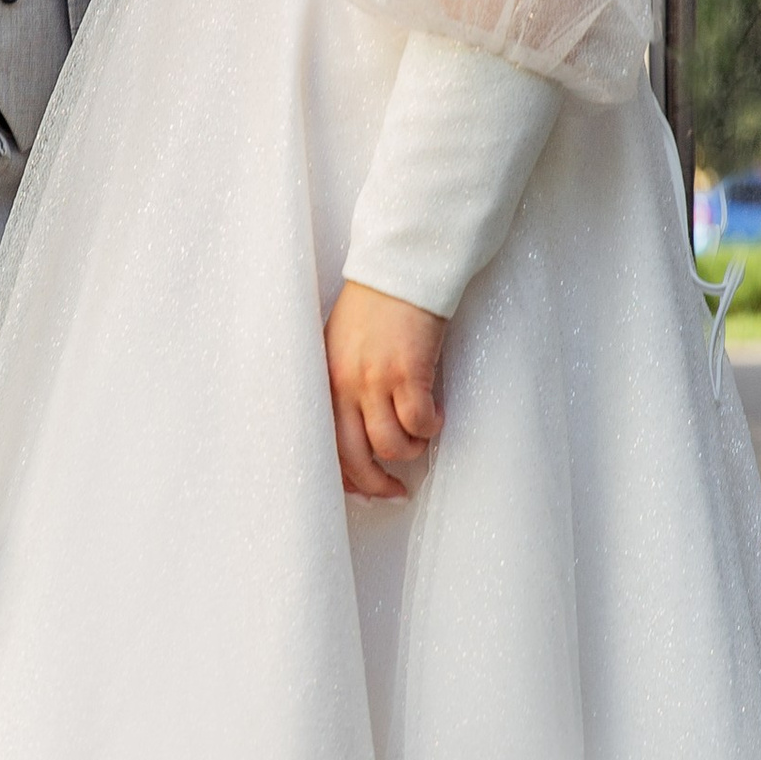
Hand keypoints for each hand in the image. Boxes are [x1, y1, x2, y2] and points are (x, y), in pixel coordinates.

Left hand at [324, 281, 445, 500]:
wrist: (401, 268)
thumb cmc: (374, 304)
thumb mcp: (341, 345)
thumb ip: (343, 384)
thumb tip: (358, 429)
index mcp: (325, 378)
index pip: (325, 443)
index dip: (345, 476)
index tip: (363, 489)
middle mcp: (344, 384)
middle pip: (354, 457)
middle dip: (376, 483)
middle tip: (395, 491)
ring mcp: (375, 379)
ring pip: (391, 445)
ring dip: (411, 449)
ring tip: (421, 433)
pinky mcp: (408, 373)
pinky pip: (420, 422)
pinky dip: (430, 426)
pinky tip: (436, 414)